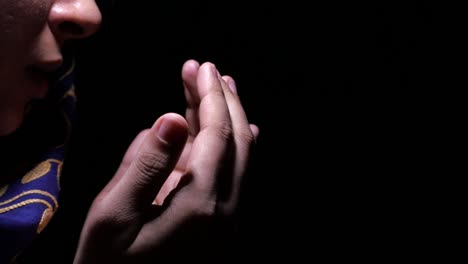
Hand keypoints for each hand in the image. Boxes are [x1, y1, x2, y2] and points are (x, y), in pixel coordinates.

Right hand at [73, 60, 258, 262]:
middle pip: (237, 140)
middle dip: (223, 100)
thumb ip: (146, 165)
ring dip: (231, 118)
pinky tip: (243, 130)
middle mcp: (226, 208)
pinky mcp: (223, 224)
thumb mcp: (113, 215)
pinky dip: (236, 145)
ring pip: (240, 156)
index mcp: (201, 203)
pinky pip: (237, 175)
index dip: (210, 96)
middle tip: (205, 69)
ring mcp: (229, 217)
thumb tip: (173, 118)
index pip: (217, 134)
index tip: (200, 67)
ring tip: (220, 87)